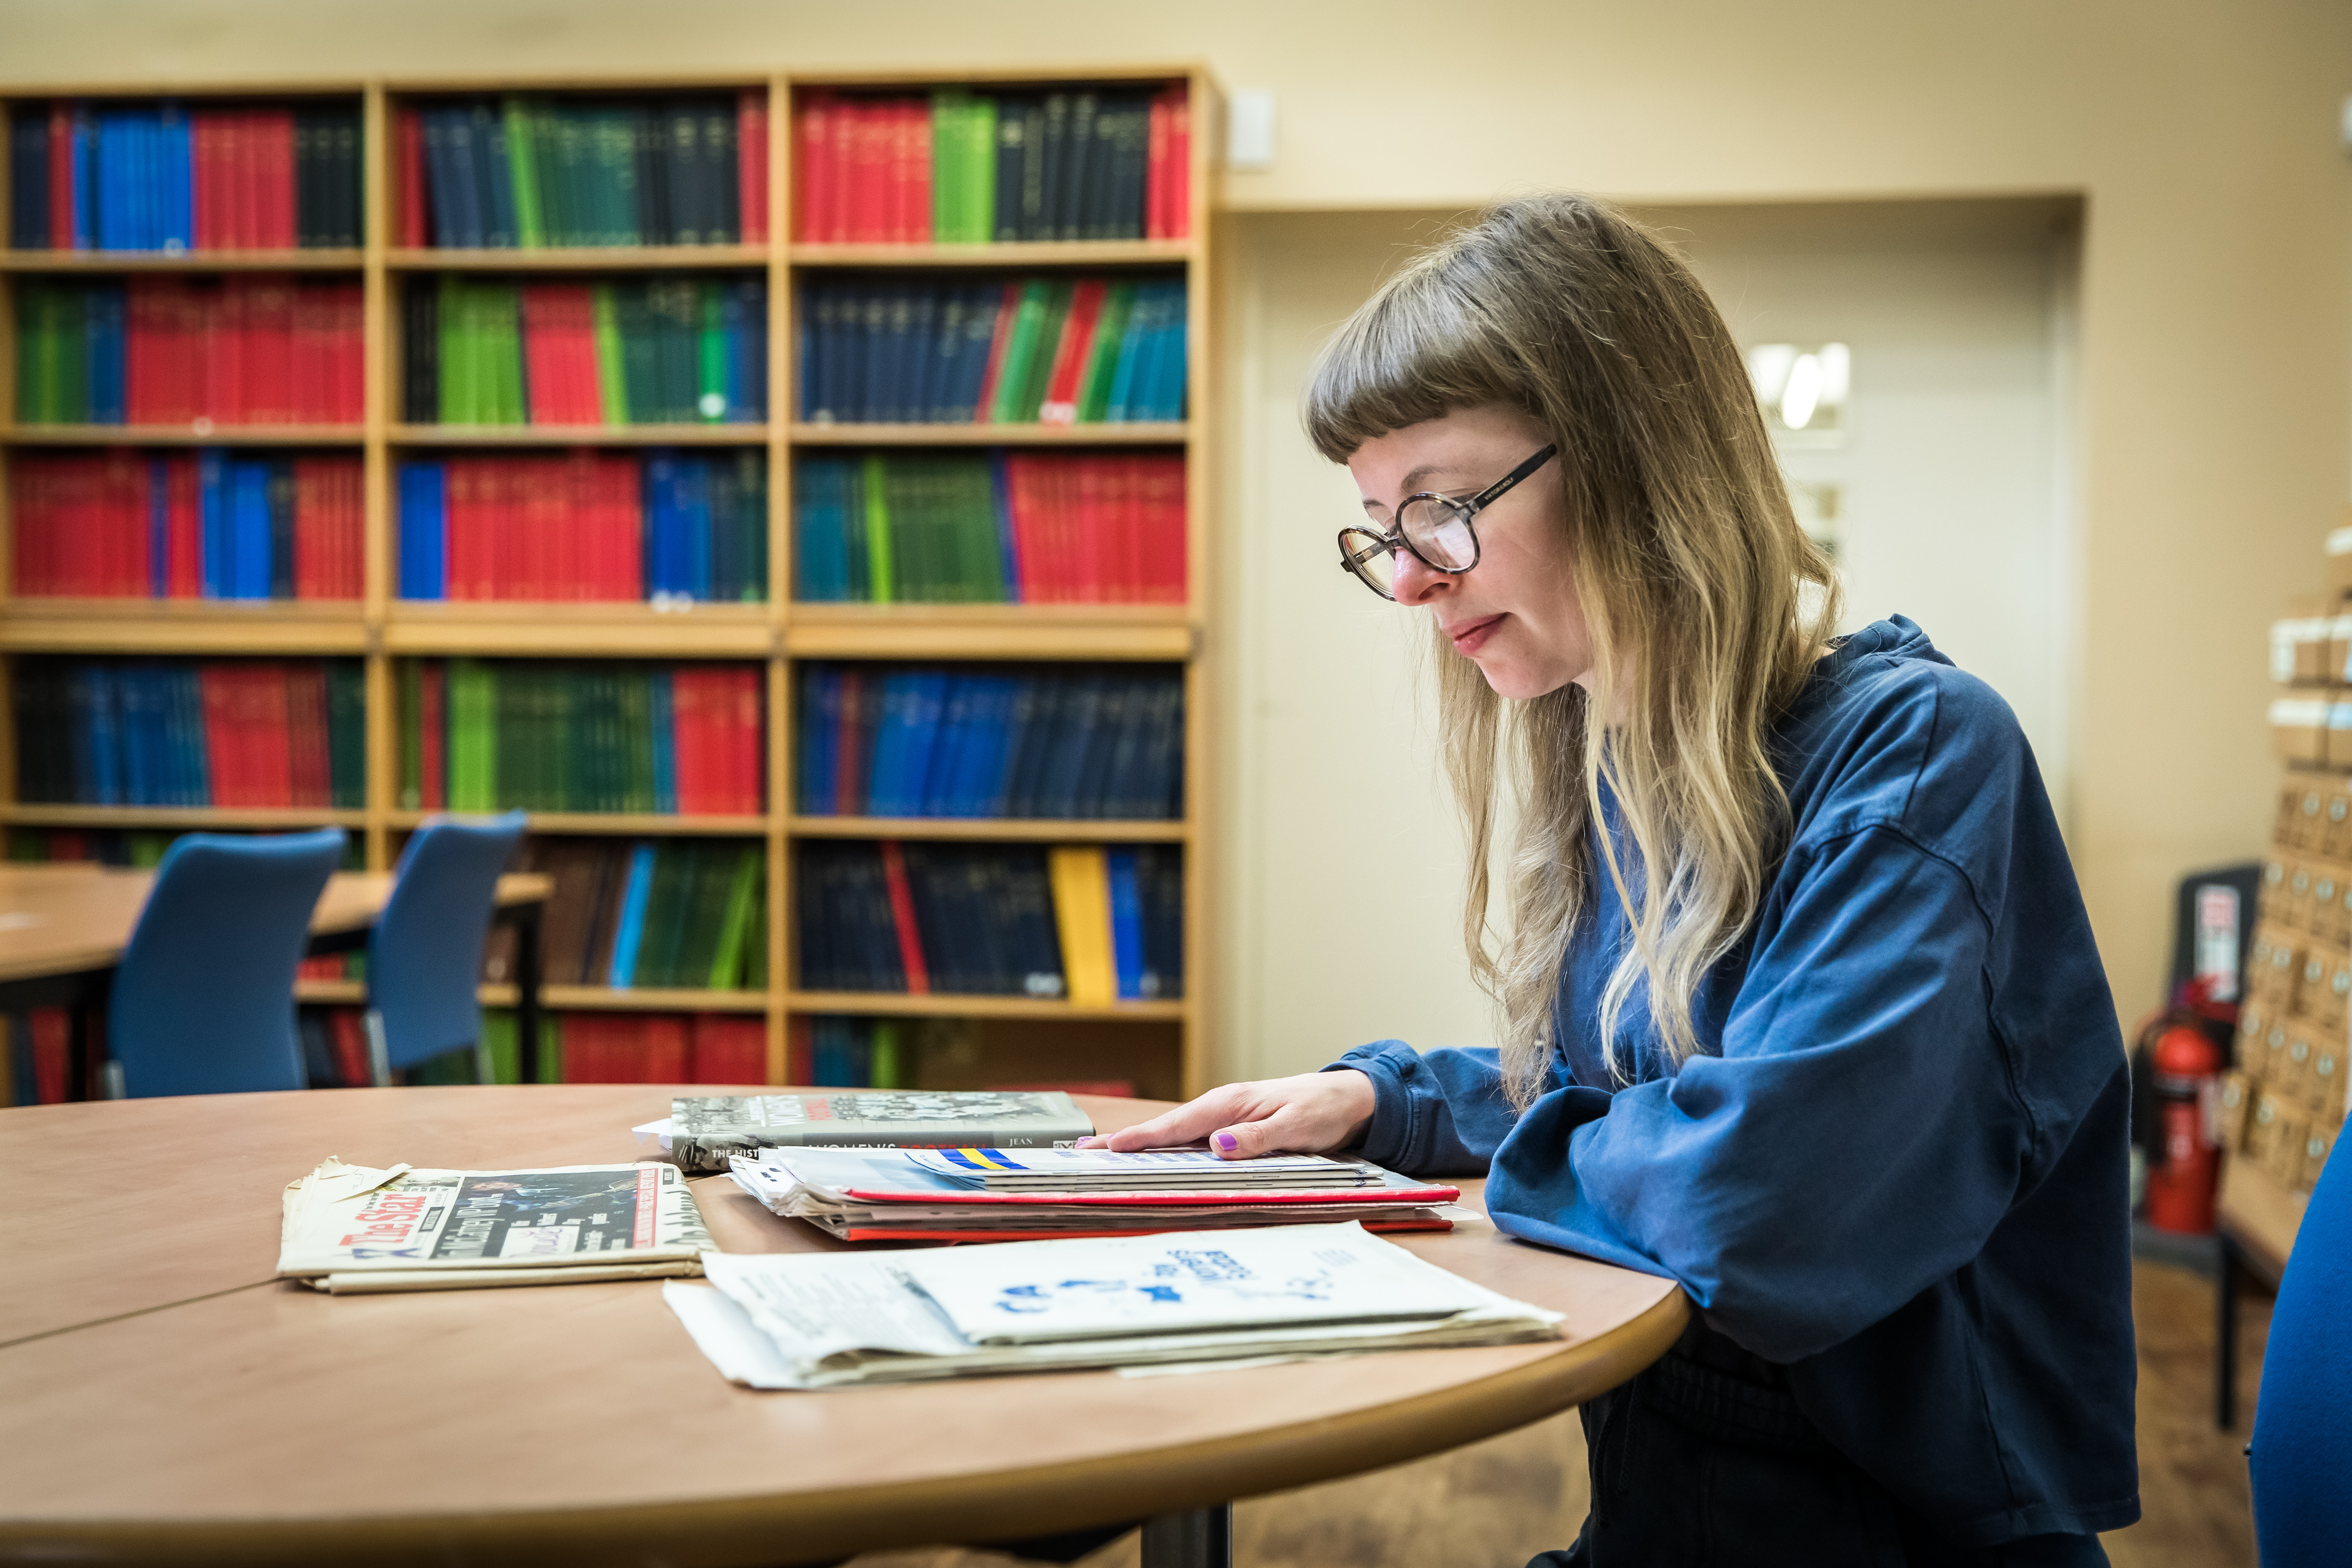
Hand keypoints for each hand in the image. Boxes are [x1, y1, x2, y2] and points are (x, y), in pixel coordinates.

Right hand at [1076, 1070, 1377, 1158]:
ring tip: (1104, 1155)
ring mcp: (1222, 1117)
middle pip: (1165, 1128)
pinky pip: (1190, 1138)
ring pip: (1174, 1133)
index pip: (1176, 1125)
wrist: (1345, 1098)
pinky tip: (1150, 1157)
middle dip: (1125, 1139)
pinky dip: (1165, 1145)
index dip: (1141, 1138)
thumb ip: (1259, 1138)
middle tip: (1084, 1151)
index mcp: (1229, 1104)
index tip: (1108, 1147)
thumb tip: (1218, 1144)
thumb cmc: (1321, 1109)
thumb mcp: (1296, 1127)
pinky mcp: (1230, 1126)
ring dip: (1140, 1144)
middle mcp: (1219, 1108)